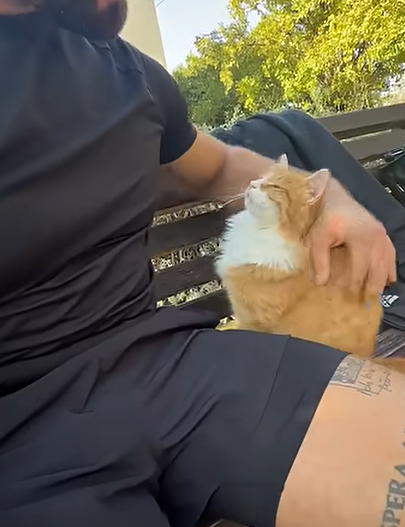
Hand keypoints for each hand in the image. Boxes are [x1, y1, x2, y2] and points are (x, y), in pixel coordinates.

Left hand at [306, 179, 396, 293]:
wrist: (335, 198)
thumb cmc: (325, 218)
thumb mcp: (317, 238)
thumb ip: (319, 261)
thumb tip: (321, 283)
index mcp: (362, 239)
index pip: (359, 271)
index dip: (350, 284)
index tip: (340, 293)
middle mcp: (377, 239)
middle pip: (378, 271)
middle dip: (370, 287)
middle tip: (361, 301)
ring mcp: (383, 236)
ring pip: (387, 264)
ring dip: (380, 280)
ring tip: (372, 293)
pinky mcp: (383, 234)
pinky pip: (391, 255)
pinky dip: (389, 268)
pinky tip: (387, 279)